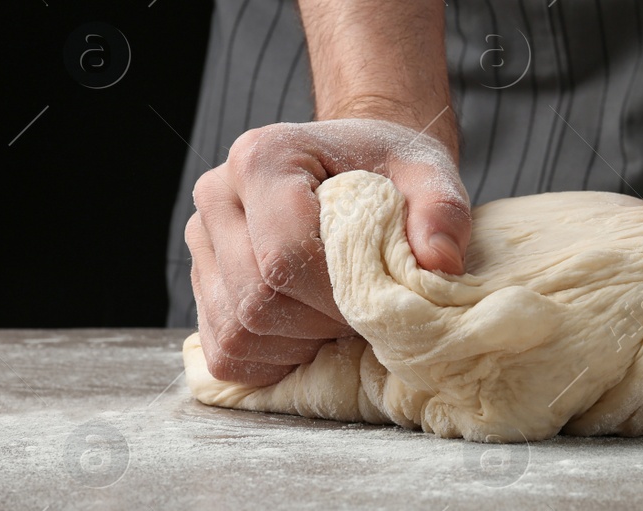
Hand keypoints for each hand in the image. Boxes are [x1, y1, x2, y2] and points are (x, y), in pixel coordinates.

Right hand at [186, 119, 470, 385]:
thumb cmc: (385, 171)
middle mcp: (217, 195)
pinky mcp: (202, 283)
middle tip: (362, 313)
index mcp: (263, 158)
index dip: (339, 298)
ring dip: (297, 345)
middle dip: (320, 325)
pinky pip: (224, 351)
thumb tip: (438, 264)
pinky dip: (271, 359)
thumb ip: (442, 211)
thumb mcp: (428, 174)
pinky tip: (306, 333)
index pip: (286, 256)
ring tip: (335, 317)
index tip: (379, 300)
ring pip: (237, 332)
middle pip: (257, 300)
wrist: (349, 166)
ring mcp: (200, 241)